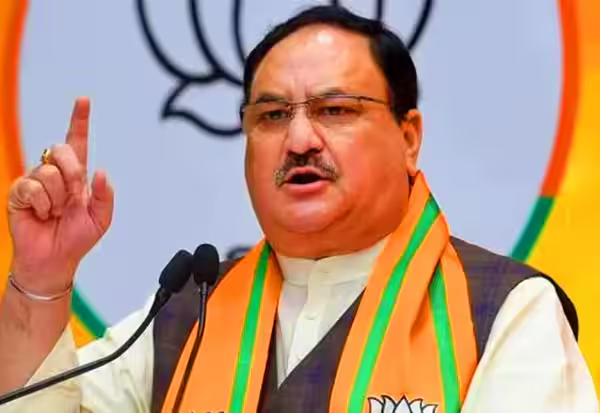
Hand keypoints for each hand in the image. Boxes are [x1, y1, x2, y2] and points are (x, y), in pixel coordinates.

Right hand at [7, 98, 113, 292]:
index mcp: (76, 176)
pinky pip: (32, 187)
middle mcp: (55, 174)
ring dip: (58, 198)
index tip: (84, 99)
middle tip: (72, 199)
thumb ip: (104, 195)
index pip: (77, 142)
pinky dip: (42, 205)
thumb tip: (101, 171)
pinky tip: (42, 215)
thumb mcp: (100, 218)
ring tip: (55, 213)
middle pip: (62, 150)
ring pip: (49, 172)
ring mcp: (35, 181)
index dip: (79, 120)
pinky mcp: (19, 192)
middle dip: (72, 174)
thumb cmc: (76, 239)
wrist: (54, 260)